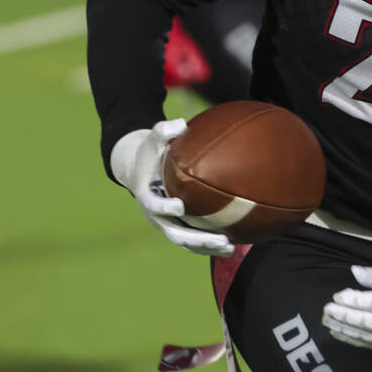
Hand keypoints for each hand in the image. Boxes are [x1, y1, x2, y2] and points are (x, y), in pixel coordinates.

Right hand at [111, 120, 234, 255]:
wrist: (139, 169)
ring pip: (185, 242)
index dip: (165, 208)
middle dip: (196, 238)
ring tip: (230, 247)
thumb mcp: (152, 137)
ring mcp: (165, 223)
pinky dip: (208, 246)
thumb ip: (163, 130)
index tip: (180, 206)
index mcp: (147, 194)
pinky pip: (192, 241)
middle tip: (219, 237)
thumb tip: (180, 124)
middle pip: (174, 233)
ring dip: (206, 247)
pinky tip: (231, 245)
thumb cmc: (150, 151)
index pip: (154, 205)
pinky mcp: (175, 227)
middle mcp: (155, 215)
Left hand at [322, 258, 371, 349]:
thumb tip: (355, 271)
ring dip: (346, 329)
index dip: (356, 301)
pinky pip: (370, 344)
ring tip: (328, 320)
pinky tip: (337, 331)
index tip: (337, 296)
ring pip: (369, 336)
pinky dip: (352, 339)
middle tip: (327, 310)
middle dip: (348, 317)